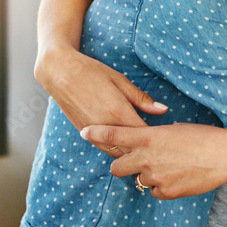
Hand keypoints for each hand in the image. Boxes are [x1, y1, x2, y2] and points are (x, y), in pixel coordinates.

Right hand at [35, 45, 166, 155]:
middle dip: (144, 148)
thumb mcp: (121, 81)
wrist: (60, 73)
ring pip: (117, 153)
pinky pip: (103, 149)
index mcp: (119, 112)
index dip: (156, 138)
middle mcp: (106, 127)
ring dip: (129, 152)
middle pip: (131, 148)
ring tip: (141, 148)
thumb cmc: (92, 72)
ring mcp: (93, 133)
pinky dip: (115, 149)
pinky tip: (123, 144)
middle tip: (157, 146)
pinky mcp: (84, 134)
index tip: (166, 136)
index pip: (144, 135)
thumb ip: (142, 99)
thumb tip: (164, 110)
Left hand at [80, 122, 226, 198]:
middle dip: (122, 165)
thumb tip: (151, 140)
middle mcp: (147, 158)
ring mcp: (155, 177)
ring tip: (170, 166)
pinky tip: (177, 176)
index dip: (96, 134)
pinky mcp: (165, 192)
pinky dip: (162, 186)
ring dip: (148, 175)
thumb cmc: (204, 137)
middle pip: (117, 167)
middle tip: (134, 162)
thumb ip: (157, 136)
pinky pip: (154, 191)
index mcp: (149, 137)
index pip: (114, 135)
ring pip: (139, 180)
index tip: (85, 132)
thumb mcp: (176, 129)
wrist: (223, 156)